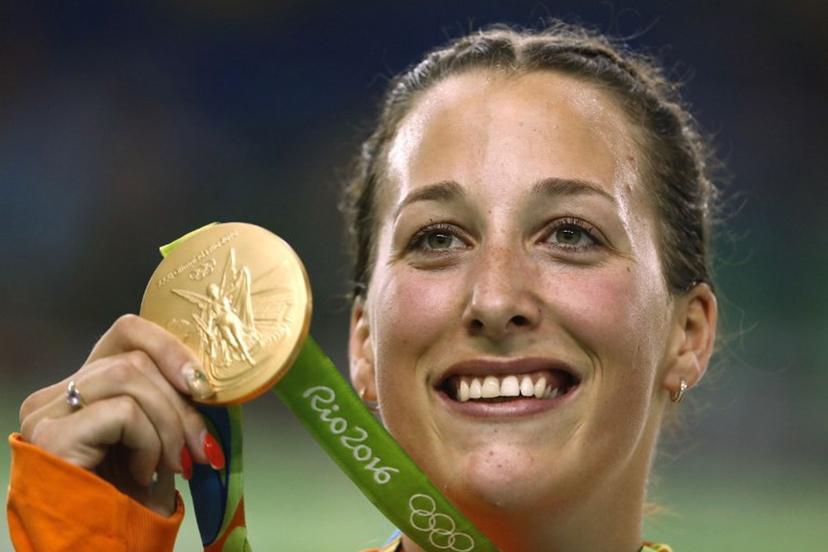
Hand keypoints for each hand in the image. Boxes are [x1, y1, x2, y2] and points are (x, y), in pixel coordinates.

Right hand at [19, 314, 218, 515]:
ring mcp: (48, 413)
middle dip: (182, 404)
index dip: (171, 348)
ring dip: (169, 425)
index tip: (203, 386)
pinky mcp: (51, 435)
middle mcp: (56, 394)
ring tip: (174, 465)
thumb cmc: (134, 500)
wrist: (106, 550)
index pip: (128, 331)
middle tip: (202, 448)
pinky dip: (148, 442)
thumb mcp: (160, 440)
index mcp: (85, 388)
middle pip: (135, 358)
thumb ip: (172, 401)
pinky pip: (123, 411)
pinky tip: (144, 474)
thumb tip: (209, 379)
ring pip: (131, 376)